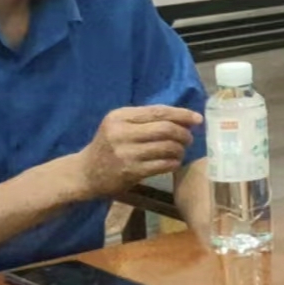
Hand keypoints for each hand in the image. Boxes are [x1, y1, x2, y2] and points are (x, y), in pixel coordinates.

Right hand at [72, 105, 202, 198]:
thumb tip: (184, 117)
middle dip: (184, 133)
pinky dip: (174, 163)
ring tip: (180, 151)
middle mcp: (121, 132)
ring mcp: (126, 153)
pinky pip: (163, 165)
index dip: (182, 114)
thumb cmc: (108, 145)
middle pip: (166, 129)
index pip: (158, 111)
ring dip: (180, 150)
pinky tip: (173, 162)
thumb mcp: (119, 125)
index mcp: (120, 116)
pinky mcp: (130, 171)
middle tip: (189, 138)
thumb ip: (145, 119)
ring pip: (167, 147)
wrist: (85, 173)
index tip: (198, 119)